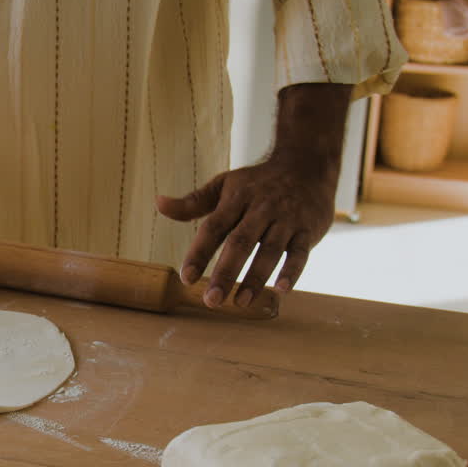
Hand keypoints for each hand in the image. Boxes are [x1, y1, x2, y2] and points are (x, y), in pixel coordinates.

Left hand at [156, 83, 351, 308]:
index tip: (187, 278)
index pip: (214, 228)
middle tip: (211, 301)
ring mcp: (286, 219)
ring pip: (269, 250)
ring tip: (240, 303)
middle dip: (225, 273)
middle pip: (240, 242)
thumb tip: (159, 204)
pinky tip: (281, 290)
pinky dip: (292, 271)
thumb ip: (193, 202)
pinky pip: (300, 252)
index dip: (199, 253)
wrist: (306, 164)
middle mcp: (260, 209)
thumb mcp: (224, 185)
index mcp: (236, 198)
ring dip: (255, 278)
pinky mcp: (308, 229)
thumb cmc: (257, 182)